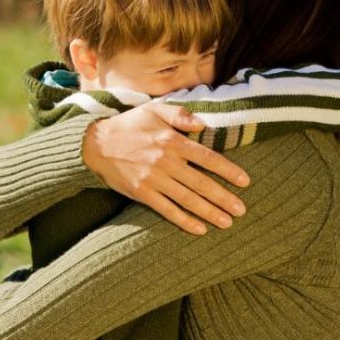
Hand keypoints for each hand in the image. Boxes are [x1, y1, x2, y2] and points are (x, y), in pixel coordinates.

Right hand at [81, 103, 249, 234]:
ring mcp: (153, 179)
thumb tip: (203, 123)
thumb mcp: (154, 110)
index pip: (207, 157)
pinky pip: (166, 210)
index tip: (245, 182)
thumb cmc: (128, 125)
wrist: (95, 144)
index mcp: (172, 140)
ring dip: (209, 212)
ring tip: (227, 222)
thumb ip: (180, 114)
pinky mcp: (141, 193)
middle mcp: (165, 161)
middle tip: (241, 210)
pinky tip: (199, 229)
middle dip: (223, 197)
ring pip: (187, 199)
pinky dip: (184, 221)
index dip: (228, 170)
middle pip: (201, 182)